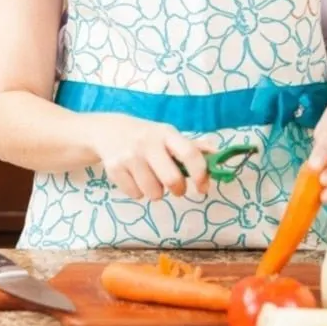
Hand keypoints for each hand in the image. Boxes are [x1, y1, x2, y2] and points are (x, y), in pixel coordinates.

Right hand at [87, 114, 212, 199]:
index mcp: (166, 134)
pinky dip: (137, 191)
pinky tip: (133, 177)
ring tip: (150, 178)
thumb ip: (193, 146)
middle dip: (178, 190)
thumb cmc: (146, 136)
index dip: (200, 173)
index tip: (202, 188)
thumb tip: (219, 155)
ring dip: (156, 191)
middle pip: (172, 180)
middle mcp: (147, 143)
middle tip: (176, 187)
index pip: (189, 153)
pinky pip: (135, 195)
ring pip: (153, 192)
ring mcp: (129, 156)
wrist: (107, 130)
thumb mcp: (168, 135)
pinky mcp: (114, 168)